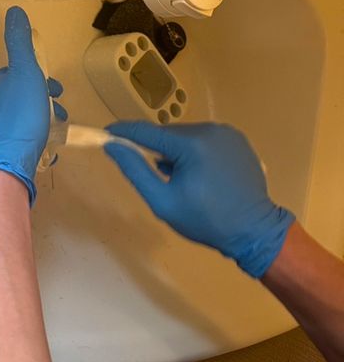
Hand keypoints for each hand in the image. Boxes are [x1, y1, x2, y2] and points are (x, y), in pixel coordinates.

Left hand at [0, 6, 66, 211]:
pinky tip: (44, 150)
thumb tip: (15, 11)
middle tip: (60, 115)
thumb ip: (21, 43)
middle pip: (18, 97)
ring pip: (17, 120)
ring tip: (55, 134)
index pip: (16, 74)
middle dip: (42, 102)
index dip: (40, 79)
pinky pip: (14, 142)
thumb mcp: (26, 74)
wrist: (3, 170)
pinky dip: (31, 141)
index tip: (58, 91)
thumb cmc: (19, 119)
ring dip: (39, 122)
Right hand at [105, 121, 294, 277]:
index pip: (148, 132)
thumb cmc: (206, 221)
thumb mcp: (163, 202)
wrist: (255, 232)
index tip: (106, 134)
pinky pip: (205, 140)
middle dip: (155, 149)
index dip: (124, 132)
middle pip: (168, 134)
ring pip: (186, 136)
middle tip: (153, 174)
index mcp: (192, 143)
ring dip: (176, 151)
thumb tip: (113, 146)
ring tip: (181, 179)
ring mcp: (227, 132)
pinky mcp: (237, 139)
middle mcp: (210, 129)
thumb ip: (136, 170)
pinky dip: (195, 151)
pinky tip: (201, 174)